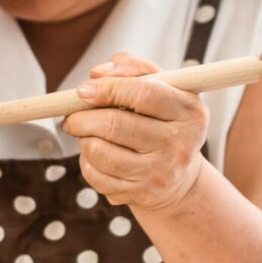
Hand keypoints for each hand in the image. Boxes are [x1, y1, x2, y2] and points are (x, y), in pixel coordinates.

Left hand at [61, 52, 210, 213]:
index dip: (108, 88)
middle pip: (116, 124)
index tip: (83, 90)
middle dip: (83, 117)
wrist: (178, 177)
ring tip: (87, 135)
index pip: (144, 92)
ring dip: (83, 139)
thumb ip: (133, 68)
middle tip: (72, 116)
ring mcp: (161, 172)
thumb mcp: (161, 88)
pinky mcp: (141, 194)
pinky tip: (96, 156)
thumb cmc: (162, 120)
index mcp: (189, 111)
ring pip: (100, 152)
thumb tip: (97, 73)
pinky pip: (96, 176)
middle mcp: (180, 144)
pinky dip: (87, 162)